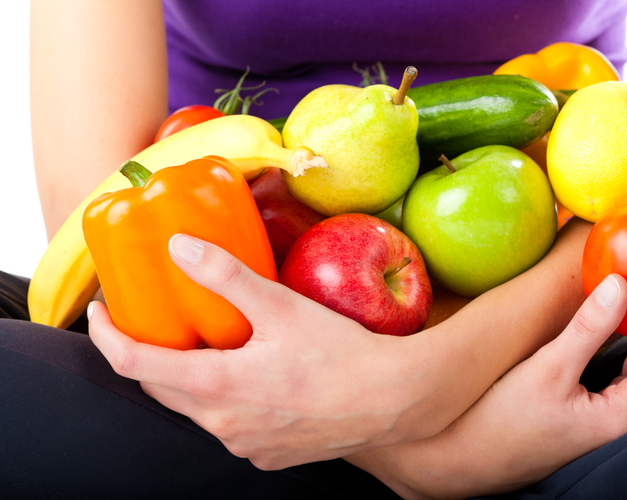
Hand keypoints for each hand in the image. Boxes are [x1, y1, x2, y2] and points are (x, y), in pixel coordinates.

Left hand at [88, 234, 426, 469]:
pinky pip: (228, 426)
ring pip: (195, 409)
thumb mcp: (280, 307)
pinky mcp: (267, 455)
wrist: (392, 401)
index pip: (134, 364)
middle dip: (144, 355)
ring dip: (187, 377)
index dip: (106, 335)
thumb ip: (225, 275)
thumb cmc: (339, 354)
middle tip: (151, 322)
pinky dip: (222, 399)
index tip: (99, 311)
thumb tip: (178, 245)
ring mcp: (245, 445)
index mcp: (217, 387)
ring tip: (204, 344)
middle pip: (160, 388)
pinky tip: (248, 377)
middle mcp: (222, 424)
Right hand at [348, 274, 626, 499]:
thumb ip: (588, 329)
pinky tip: (625, 320)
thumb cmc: (503, 421)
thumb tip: (621, 284)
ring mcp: (605, 412)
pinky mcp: (586, 408)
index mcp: (623, 410)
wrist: (466, 458)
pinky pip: (623, 367)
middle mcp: (623, 414)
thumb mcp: (547, 370)